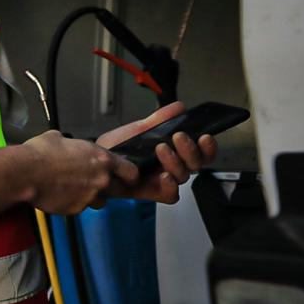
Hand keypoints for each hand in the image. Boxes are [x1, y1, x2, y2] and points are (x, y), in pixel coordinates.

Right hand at [21, 130, 137, 215]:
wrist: (25, 173)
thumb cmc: (40, 153)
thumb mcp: (57, 137)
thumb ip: (69, 144)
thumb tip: (64, 143)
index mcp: (101, 159)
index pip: (131, 171)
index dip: (129, 174)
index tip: (125, 176)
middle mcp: (100, 180)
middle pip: (117, 189)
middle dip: (107, 187)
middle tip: (92, 182)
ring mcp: (89, 197)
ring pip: (98, 201)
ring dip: (90, 197)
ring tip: (72, 189)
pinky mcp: (75, 209)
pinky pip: (79, 208)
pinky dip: (71, 203)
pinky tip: (58, 195)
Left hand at [97, 101, 218, 203]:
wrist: (95, 160)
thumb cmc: (117, 147)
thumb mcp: (139, 128)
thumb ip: (160, 118)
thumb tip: (179, 107)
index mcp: (174, 151)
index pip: (200, 151)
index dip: (208, 146)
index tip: (205, 136)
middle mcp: (172, 167)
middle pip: (196, 164)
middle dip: (191, 150)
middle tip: (179, 137)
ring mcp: (163, 181)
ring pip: (184, 176)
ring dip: (176, 162)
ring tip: (162, 149)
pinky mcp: (152, 193)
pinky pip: (170, 196)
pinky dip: (170, 186)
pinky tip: (164, 175)